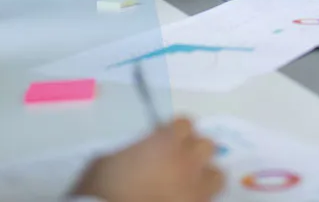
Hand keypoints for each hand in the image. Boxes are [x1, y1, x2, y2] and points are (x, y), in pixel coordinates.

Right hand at [70, 117, 223, 201]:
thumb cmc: (102, 188)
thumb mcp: (106, 161)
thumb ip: (128, 151)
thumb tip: (135, 155)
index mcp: (165, 142)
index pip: (185, 124)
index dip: (175, 132)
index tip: (165, 141)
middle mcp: (186, 161)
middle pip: (206, 145)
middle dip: (194, 151)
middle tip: (177, 163)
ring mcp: (195, 189)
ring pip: (216, 175)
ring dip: (204, 177)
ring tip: (187, 187)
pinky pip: (206, 201)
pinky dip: (197, 200)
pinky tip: (182, 201)